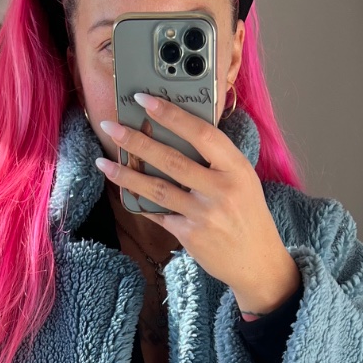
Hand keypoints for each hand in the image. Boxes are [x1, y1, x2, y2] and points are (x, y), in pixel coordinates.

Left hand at [95, 91, 300, 314]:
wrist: (257, 261)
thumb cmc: (248, 214)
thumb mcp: (244, 180)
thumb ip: (217, 159)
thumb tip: (179, 132)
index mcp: (237, 167)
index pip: (201, 133)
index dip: (171, 115)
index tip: (145, 100)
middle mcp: (221, 189)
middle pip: (171, 160)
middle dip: (136, 141)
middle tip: (111, 128)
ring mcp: (204, 214)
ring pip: (158, 189)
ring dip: (127, 174)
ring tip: (104, 162)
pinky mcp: (190, 235)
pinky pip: (159, 214)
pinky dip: (141, 203)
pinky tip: (124, 191)